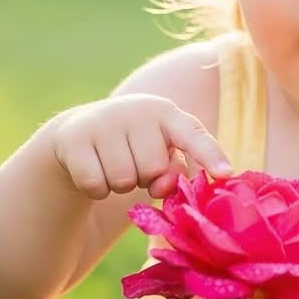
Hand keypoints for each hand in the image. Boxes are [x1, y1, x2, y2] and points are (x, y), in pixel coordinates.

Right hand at [50, 93, 232, 200]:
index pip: (193, 134)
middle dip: (144, 177)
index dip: (210, 155)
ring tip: (113, 163)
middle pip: (153, 169)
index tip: (225, 174)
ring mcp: (102, 121)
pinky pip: (96, 185)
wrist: (80, 132)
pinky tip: (93, 168)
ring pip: (124, 181)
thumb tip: (165, 188)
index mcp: (167, 113)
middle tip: (133, 161)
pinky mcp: (73, 138)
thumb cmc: (134, 145)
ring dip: (120, 184)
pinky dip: (96, 188)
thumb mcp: (160, 151)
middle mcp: (136, 110)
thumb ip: (174, 171)